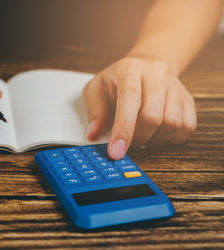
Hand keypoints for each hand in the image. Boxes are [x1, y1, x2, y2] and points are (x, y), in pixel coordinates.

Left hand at [82, 57, 196, 159]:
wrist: (144, 66)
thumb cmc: (115, 82)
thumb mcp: (96, 90)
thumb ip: (95, 112)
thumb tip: (93, 135)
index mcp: (129, 69)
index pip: (130, 100)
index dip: (123, 129)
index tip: (116, 152)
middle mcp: (156, 74)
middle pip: (153, 116)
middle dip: (138, 139)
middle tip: (128, 145)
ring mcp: (175, 85)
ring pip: (173, 123)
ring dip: (155, 141)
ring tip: (142, 139)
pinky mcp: (188, 98)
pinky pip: (187, 126)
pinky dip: (171, 139)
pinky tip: (157, 136)